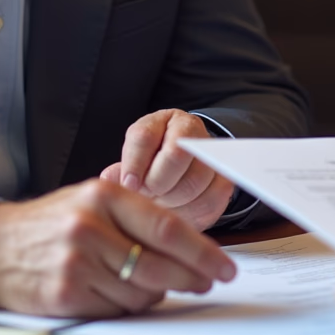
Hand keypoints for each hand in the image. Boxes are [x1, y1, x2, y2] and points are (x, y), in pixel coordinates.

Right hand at [0, 178, 236, 315]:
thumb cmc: (52, 224)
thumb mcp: (91, 202)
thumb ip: (135, 217)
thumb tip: (188, 248)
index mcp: (104, 196)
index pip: (167, 228)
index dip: (202, 252)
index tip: (225, 267)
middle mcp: (90, 226)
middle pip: (160, 263)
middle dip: (192, 277)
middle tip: (209, 283)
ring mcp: (76, 262)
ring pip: (141, 291)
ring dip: (153, 294)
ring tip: (143, 283)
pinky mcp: (65, 294)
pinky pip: (115, 309)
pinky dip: (125, 307)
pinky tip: (114, 294)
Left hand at [99, 109, 235, 231]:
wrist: (182, 172)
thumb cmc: (150, 166)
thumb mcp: (132, 161)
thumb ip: (121, 171)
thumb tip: (111, 182)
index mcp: (162, 121)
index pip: (145, 136)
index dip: (134, 164)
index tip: (128, 185)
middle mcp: (190, 131)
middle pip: (176, 156)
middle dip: (155, 185)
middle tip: (147, 197)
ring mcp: (211, 154)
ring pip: (194, 181)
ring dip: (172, 202)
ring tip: (160, 206)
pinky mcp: (223, 180)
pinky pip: (209, 201)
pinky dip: (190, 214)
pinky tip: (177, 214)